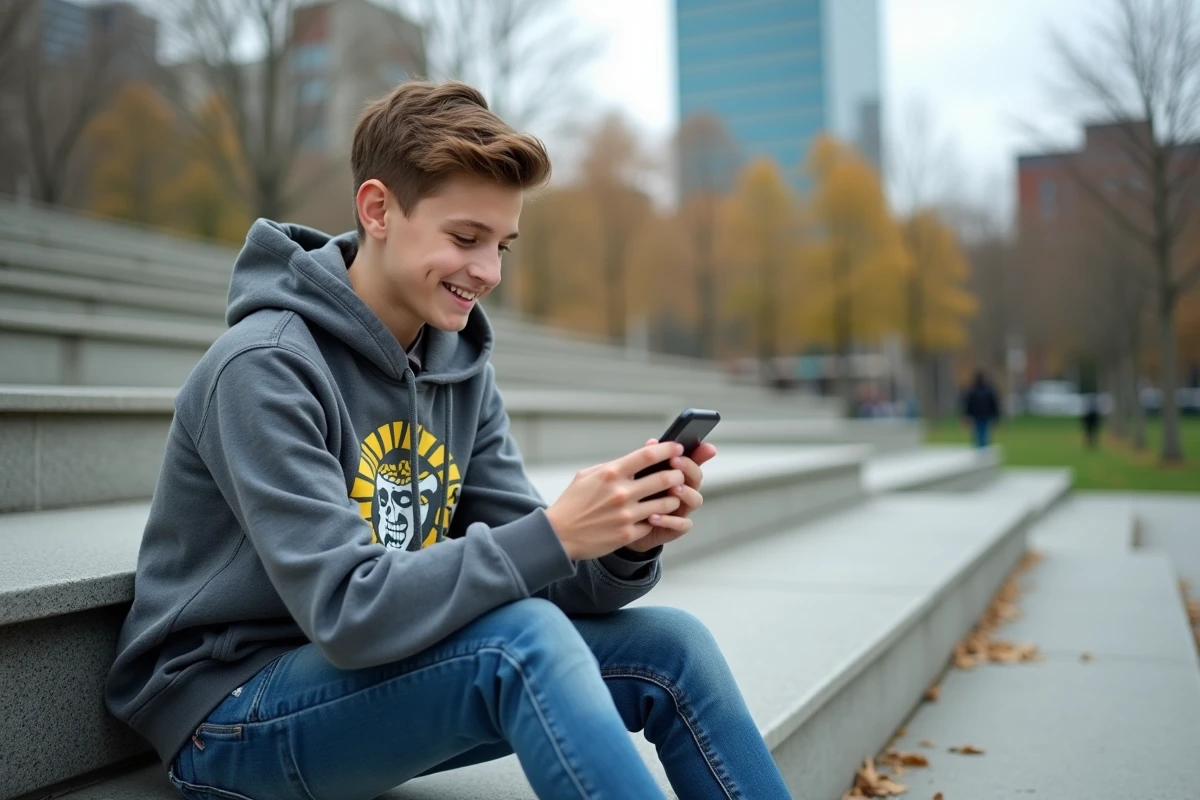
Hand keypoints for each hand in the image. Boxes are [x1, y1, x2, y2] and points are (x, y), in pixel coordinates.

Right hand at [545, 442, 686, 560]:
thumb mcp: (587, 476)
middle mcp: (621, 493)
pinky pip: (654, 523)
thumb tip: (638, 456)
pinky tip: (657, 515)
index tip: (678, 447)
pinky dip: (659, 518)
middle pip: (665, 478)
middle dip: (677, 474)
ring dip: (673, 498)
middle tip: (679, 473)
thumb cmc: (573, 502)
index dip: (667, 449)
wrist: (560, 535)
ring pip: (666, 503)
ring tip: (672, 495)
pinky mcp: (628, 533)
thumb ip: (613, 465)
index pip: (647, 455)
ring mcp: (626, 515)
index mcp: (611, 474)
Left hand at [622, 438, 716, 551]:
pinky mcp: (676, 528)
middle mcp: (684, 491)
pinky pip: (682, 524)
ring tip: (672, 489)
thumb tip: (652, 442)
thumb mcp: (640, 475)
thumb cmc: (636, 496)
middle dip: (688, 468)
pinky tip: (653, 515)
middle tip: (675, 462)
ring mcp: (682, 510)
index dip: (701, 453)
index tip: (703, 446)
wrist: (624, 525)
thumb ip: (649, 460)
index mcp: (678, 475)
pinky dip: (669, 520)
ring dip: (685, 493)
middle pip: (697, 478)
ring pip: (696, 500)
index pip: (694, 460)